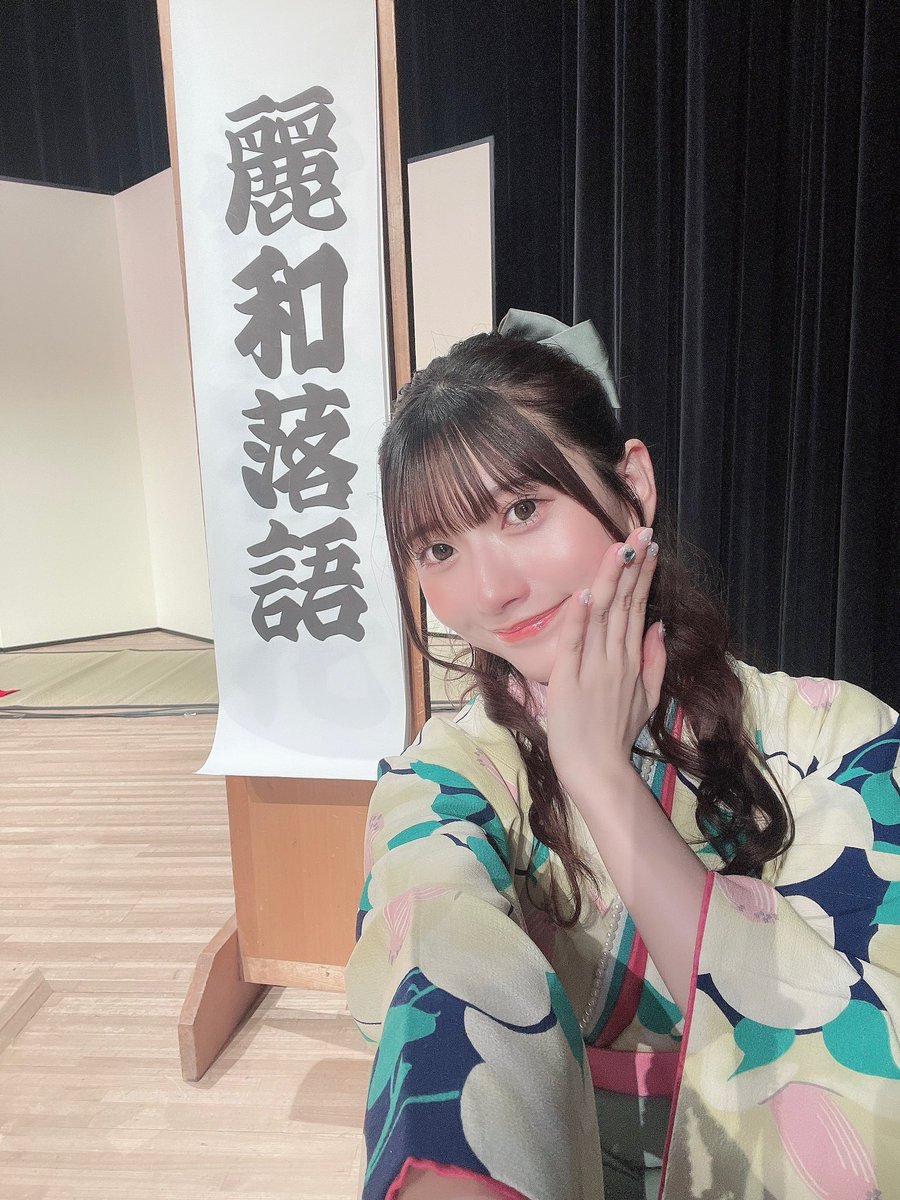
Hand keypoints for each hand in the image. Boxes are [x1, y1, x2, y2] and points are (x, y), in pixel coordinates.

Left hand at [546, 526, 665, 796]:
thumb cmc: (615, 735)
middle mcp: (615, 658)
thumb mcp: (646, 697)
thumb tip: (658, 625)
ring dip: (609, 580)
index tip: (649, 545)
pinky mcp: (569, 681)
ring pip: (602, 616)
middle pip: (624, 603)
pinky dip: (577, 619)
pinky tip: (583, 594)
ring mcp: (593, 669)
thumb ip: (654, 661)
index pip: (637, 607)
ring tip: (620, 548)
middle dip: (632, 565)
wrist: (598, 770)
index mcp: (631, 660)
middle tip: (640, 530)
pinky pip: (574, 644)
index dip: (643, 575)